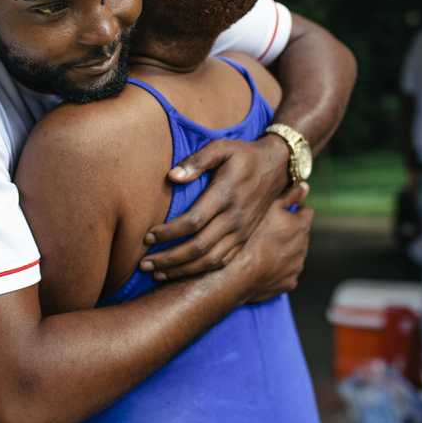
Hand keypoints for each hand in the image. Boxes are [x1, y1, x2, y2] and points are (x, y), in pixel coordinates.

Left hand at [140, 135, 290, 279]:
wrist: (277, 167)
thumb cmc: (242, 155)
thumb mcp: (220, 148)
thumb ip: (196, 161)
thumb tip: (171, 177)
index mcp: (225, 195)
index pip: (192, 222)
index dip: (168, 233)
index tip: (147, 237)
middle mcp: (235, 218)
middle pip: (199, 247)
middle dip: (169, 259)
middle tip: (144, 264)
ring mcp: (242, 231)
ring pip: (210, 260)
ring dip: (182, 270)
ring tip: (157, 274)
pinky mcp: (245, 239)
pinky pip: (223, 262)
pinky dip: (201, 272)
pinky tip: (181, 273)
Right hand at [229, 185, 313, 303]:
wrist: (246, 273)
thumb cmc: (256, 238)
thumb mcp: (271, 210)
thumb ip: (289, 197)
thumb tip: (305, 186)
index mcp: (301, 227)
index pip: (307, 212)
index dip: (296, 210)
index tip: (284, 212)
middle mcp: (303, 247)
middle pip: (301, 234)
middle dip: (291, 231)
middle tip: (271, 231)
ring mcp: (297, 266)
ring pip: (295, 253)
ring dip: (286, 250)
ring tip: (266, 249)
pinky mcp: (290, 282)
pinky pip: (288, 272)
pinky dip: (281, 269)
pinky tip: (267, 265)